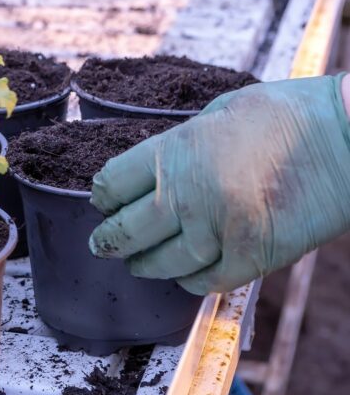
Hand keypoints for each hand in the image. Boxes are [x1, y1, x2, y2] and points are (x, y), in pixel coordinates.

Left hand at [88, 75, 349, 294]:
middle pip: (126, 230)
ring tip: (138, 265)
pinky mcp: (253, 256)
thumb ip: (185, 141)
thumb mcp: (222, 111)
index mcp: (177, 150)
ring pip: (162, 262)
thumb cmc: (291, 115)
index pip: (112, 184)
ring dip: (145, 266)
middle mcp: (190, 192)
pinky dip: (190, 283)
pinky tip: (185, 278)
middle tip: (102, 246)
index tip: (104, 204)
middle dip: (108, 241)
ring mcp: (220, 228)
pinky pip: (206, 281)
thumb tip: (157, 166)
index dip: (103, 198)